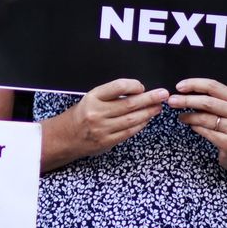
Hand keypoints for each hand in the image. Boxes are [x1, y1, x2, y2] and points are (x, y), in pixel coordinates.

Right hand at [52, 78, 167, 160]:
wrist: (64, 137)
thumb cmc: (80, 115)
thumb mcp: (90, 98)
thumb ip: (111, 96)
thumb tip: (137, 93)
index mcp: (93, 97)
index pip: (118, 87)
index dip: (134, 85)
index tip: (142, 87)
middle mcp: (97, 112)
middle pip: (129, 104)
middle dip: (149, 99)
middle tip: (163, 94)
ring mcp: (102, 128)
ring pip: (132, 119)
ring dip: (148, 113)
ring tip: (157, 107)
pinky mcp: (107, 141)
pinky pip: (129, 132)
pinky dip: (140, 125)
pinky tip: (146, 120)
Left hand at [169, 77, 226, 177]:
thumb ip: (214, 101)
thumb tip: (187, 93)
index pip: (213, 86)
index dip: (194, 84)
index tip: (179, 86)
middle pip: (207, 102)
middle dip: (186, 100)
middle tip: (172, 101)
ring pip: (205, 118)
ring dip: (188, 116)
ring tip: (181, 116)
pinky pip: (206, 132)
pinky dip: (195, 127)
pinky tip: (191, 126)